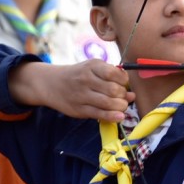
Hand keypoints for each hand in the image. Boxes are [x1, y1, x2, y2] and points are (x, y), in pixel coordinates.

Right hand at [11, 60, 134, 122]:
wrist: (52, 84)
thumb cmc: (79, 75)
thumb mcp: (93, 68)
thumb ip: (112, 77)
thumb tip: (132, 93)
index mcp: (92, 66)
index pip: (114, 73)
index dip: (124, 80)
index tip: (123, 83)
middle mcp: (86, 80)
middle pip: (113, 90)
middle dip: (123, 95)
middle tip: (123, 97)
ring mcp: (81, 95)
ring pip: (108, 103)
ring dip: (121, 106)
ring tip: (122, 106)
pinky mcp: (79, 109)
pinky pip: (99, 114)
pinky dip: (112, 117)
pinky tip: (120, 117)